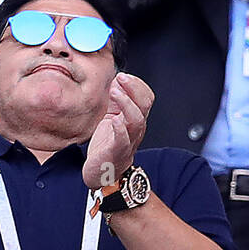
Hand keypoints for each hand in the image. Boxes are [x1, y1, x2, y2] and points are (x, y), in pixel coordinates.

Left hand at [83, 73, 155, 188]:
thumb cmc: (107, 146)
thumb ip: (116, 101)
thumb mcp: (112, 117)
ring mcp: (127, 141)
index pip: (146, 97)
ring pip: (137, 121)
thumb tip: (117, 81)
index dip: (137, 84)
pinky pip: (123, 140)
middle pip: (144, 105)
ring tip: (115, 92)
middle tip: (121, 78)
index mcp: (135, 119)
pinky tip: (114, 119)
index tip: (122, 76)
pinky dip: (120, 129)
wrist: (102, 174)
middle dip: (134, 89)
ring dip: (127, 104)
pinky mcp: (116, 153)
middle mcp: (135, 129)